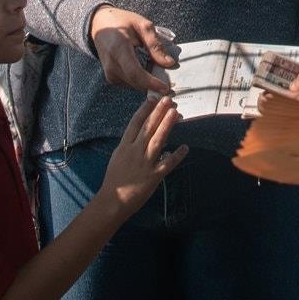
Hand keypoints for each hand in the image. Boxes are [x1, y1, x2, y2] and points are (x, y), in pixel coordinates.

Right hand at [88, 5, 176, 92]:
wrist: (99, 25)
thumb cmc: (121, 22)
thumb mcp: (142, 25)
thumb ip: (155, 44)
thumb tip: (169, 63)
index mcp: (119, 49)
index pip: (135, 73)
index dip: (151, 83)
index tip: (165, 87)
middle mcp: (111, 65)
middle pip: (136, 82)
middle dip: (154, 84)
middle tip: (169, 79)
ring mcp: (109, 73)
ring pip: (135, 85)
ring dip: (148, 81)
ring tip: (155, 67)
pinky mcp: (111, 78)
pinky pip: (130, 83)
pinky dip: (141, 79)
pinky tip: (145, 67)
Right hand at [94, 95, 186, 217]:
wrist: (113, 201)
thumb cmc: (115, 179)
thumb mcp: (118, 156)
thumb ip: (129, 144)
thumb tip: (140, 132)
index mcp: (124, 146)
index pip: (135, 123)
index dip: (144, 110)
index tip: (152, 98)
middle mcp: (134, 152)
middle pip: (147, 128)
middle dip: (158, 112)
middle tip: (168, 99)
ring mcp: (144, 163)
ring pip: (157, 141)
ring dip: (167, 126)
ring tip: (175, 113)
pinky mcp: (153, 176)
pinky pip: (167, 164)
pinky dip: (177, 156)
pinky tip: (185, 148)